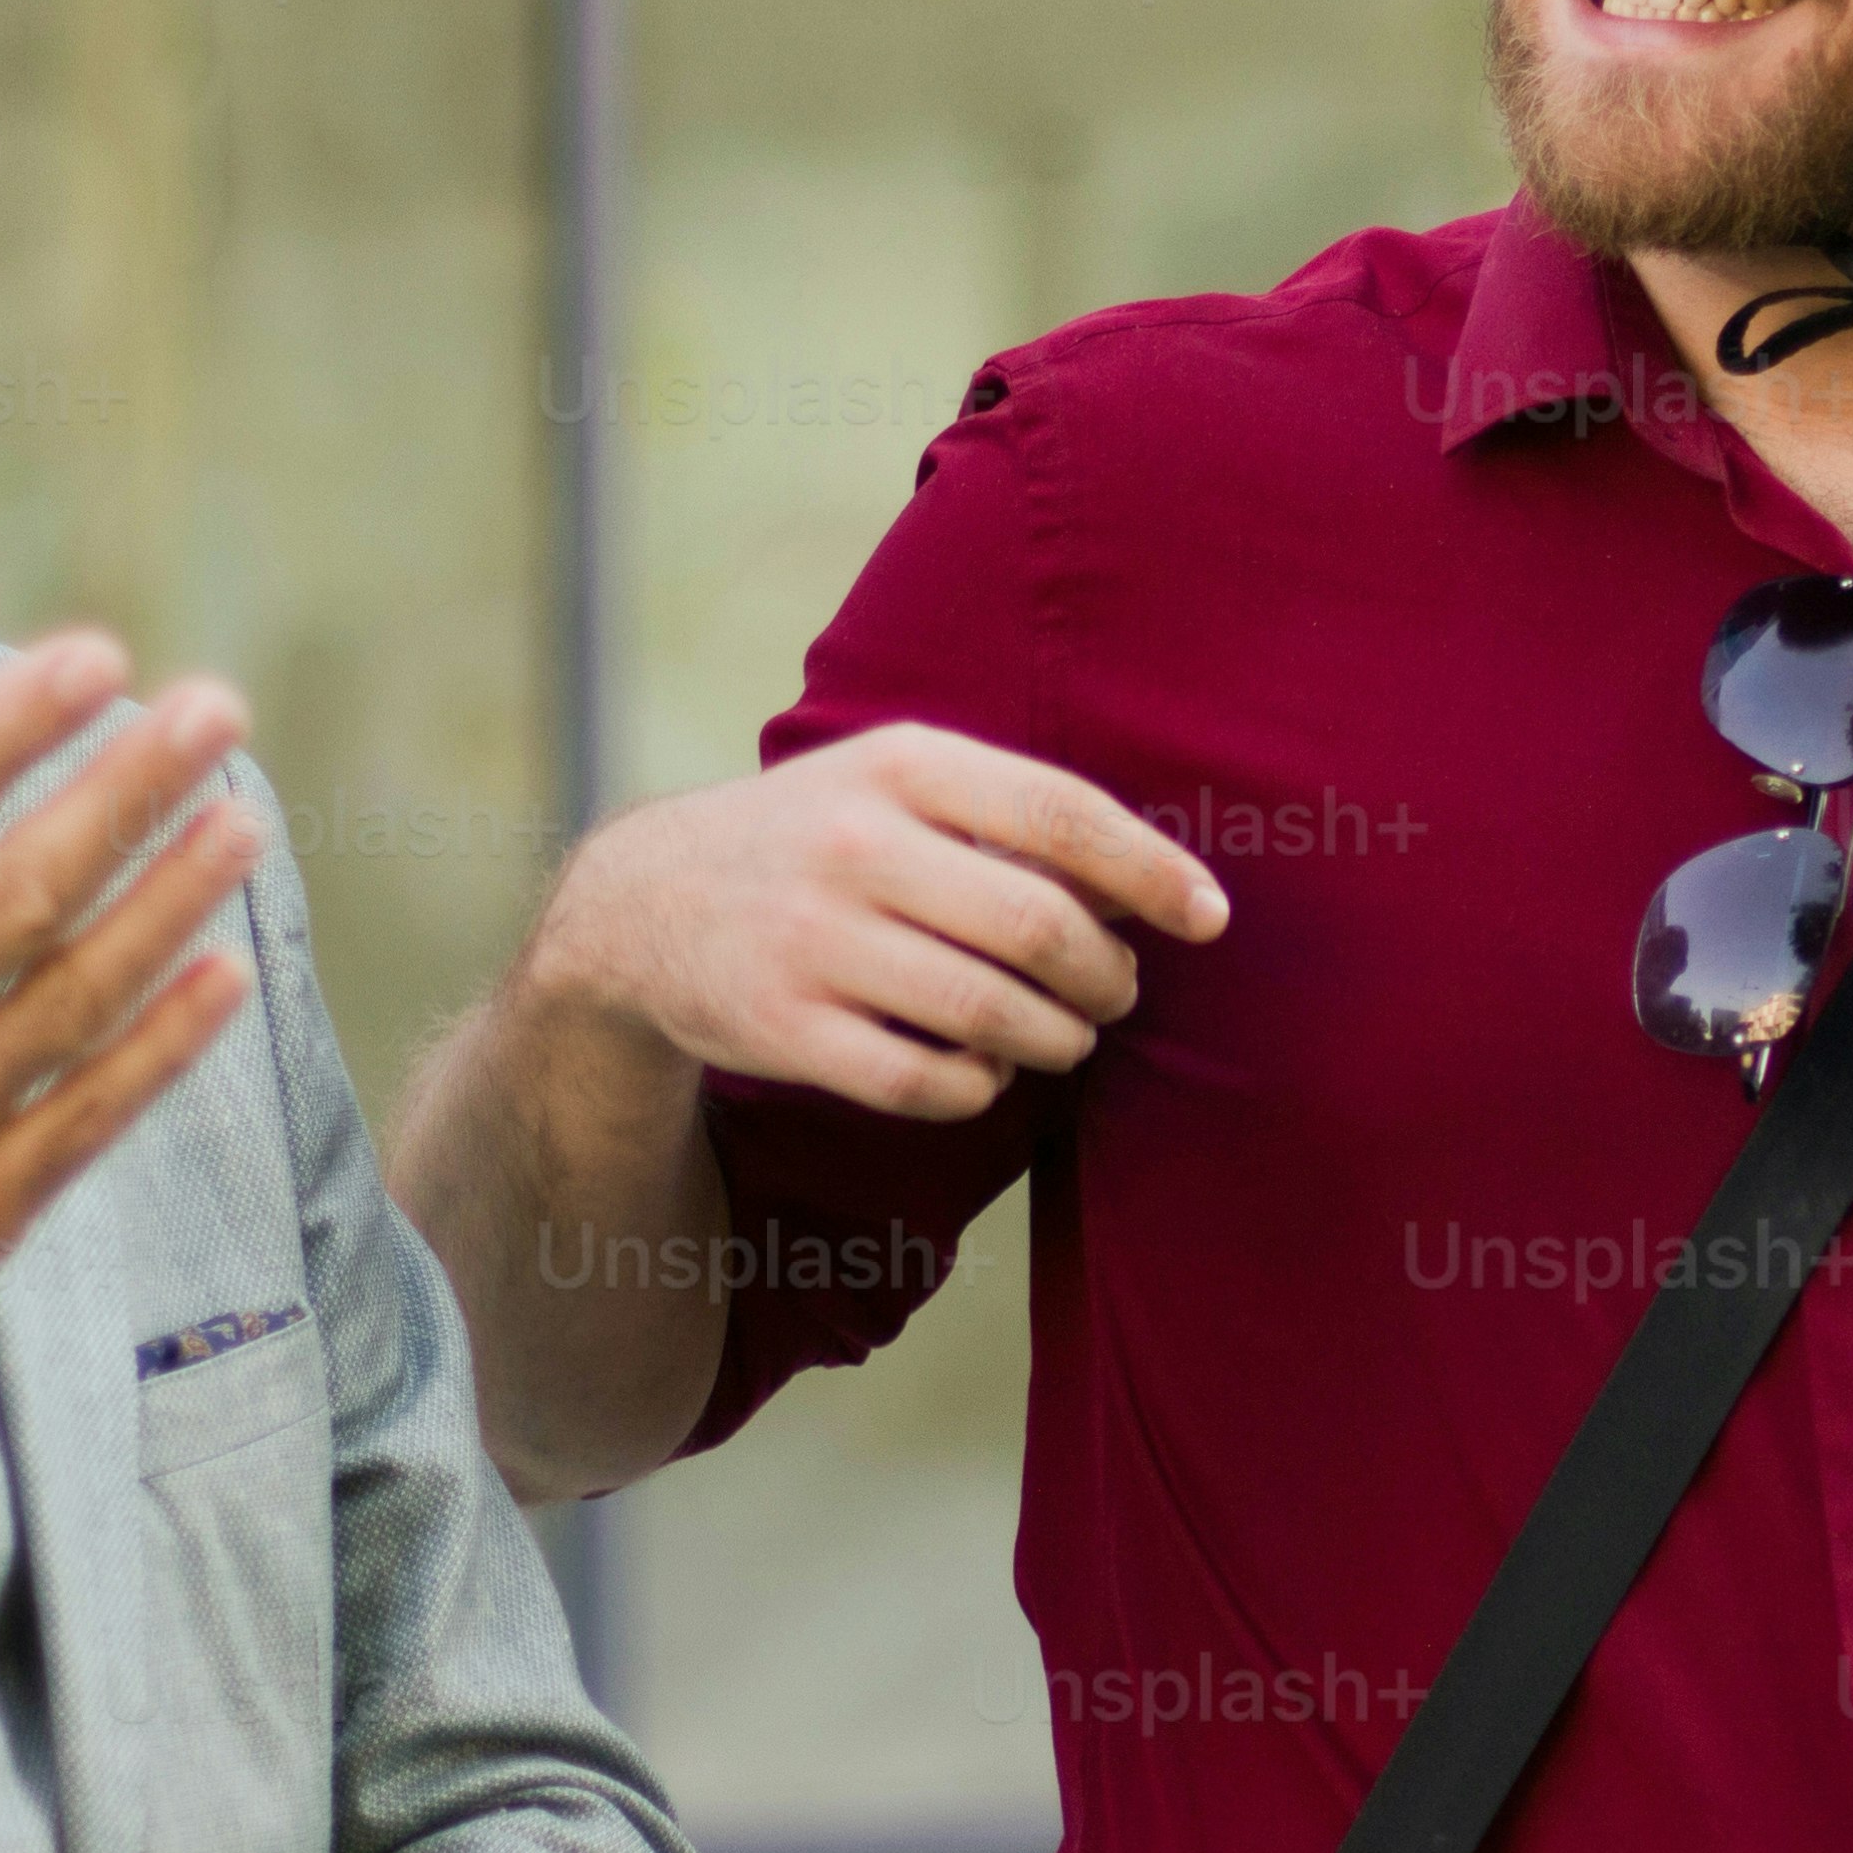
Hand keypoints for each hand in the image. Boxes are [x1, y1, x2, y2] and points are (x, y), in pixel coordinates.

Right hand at [0, 629, 261, 1481]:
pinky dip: (162, 1048)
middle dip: (128, 792)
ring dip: (171, 903)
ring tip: (243, 819)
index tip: (95, 658)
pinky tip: (227, 976)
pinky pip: (87, 1116)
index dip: (9, 728)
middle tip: (217, 709)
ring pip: (76, 998)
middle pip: (22, 892)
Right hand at [533, 723, 1223, 1121]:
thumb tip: (1155, 884)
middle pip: (1039, 926)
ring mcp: (814, 942)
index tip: (1209, 917)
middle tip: (1115, 990)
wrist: (642, 904)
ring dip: (1058, 1038)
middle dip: (1106, 974)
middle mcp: (856, 847)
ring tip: (1066, 1034)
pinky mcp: (784, 1029)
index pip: (1062, 814)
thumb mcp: (894, 785)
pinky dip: (981, 1087)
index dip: (1154, 872)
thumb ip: (1013, 818)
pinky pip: (928, 1083)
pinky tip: (985, 1068)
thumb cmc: (815, 840)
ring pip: (993, 1013)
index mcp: (901, 766)